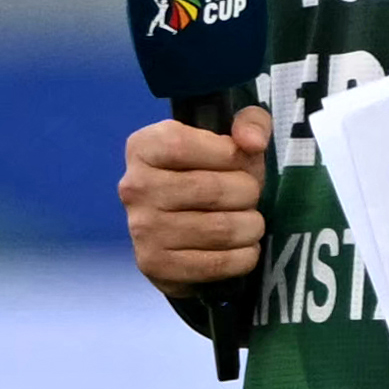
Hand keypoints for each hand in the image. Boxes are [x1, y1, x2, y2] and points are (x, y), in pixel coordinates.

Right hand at [119, 106, 270, 292]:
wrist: (186, 230)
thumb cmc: (213, 173)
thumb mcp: (233, 136)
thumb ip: (250, 122)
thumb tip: (252, 142)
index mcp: (145, 146)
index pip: (184, 145)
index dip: (228, 153)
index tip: (241, 161)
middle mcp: (135, 187)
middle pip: (211, 189)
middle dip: (248, 193)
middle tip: (250, 197)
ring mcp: (141, 229)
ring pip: (220, 228)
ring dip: (251, 226)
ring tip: (251, 222)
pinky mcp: (155, 265)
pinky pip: (216, 263)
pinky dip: (244, 256)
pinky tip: (244, 248)